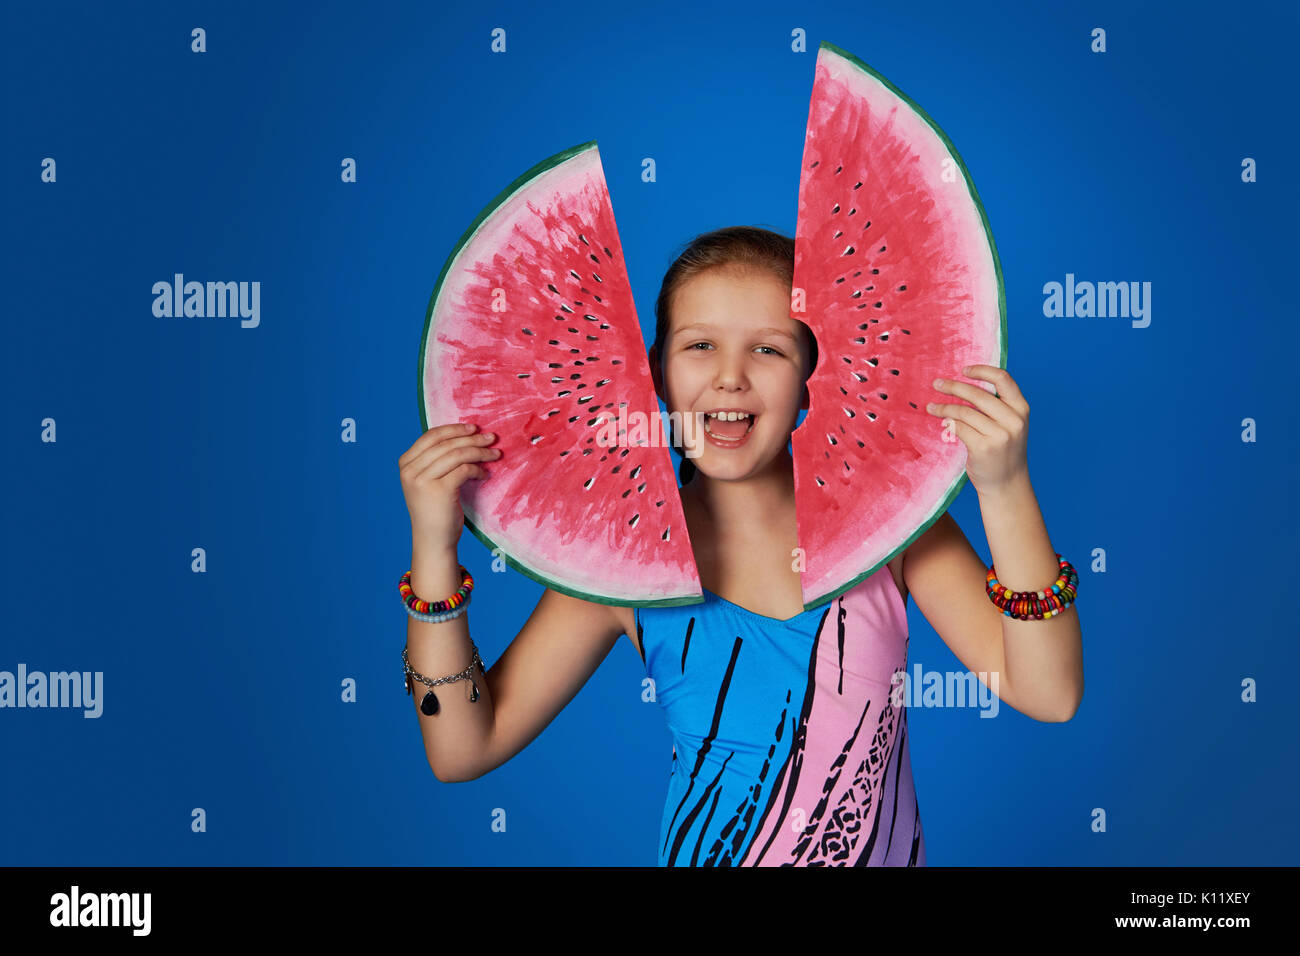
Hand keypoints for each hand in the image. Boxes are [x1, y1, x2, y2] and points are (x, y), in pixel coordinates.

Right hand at [398, 422, 501, 553]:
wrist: (432, 540)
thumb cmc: (434, 509)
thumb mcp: (427, 480)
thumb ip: (435, 460)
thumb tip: (464, 435)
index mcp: (405, 463)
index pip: (431, 436)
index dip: (454, 429)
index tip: (473, 428)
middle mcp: (410, 470)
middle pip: (446, 443)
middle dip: (472, 438)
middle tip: (492, 438)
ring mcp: (422, 480)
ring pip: (457, 455)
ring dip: (480, 452)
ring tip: (495, 454)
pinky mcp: (439, 490)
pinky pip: (465, 470)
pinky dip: (478, 470)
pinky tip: (485, 474)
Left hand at [925, 364, 1029, 493]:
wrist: (1007, 483)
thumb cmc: (1003, 451)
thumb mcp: (1010, 424)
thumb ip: (997, 406)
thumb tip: (963, 384)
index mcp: (1021, 409)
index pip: (1003, 379)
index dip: (982, 370)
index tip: (963, 370)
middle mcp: (1013, 420)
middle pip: (977, 395)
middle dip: (953, 387)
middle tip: (937, 383)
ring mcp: (999, 435)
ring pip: (964, 411)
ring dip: (944, 407)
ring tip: (931, 406)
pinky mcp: (983, 448)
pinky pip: (959, 427)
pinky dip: (946, 422)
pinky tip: (940, 420)